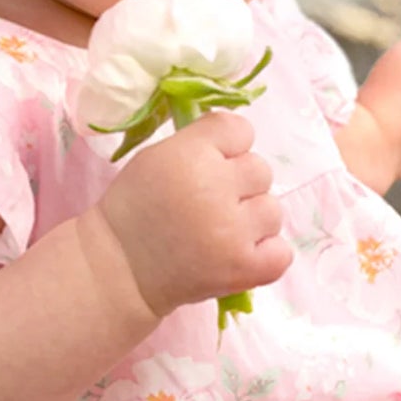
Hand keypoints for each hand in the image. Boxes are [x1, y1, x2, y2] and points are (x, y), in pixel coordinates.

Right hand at [99, 111, 290, 318]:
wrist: (119, 270)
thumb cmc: (136, 209)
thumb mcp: (156, 157)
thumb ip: (199, 143)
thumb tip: (239, 141)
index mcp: (191, 154)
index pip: (240, 130)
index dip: (229, 148)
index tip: (211, 165)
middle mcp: (216, 188)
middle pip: (261, 170)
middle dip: (240, 186)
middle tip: (210, 205)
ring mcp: (233, 231)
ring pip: (273, 210)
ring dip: (252, 222)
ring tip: (220, 234)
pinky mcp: (243, 267)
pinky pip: (281, 251)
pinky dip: (265, 255)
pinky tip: (237, 254)